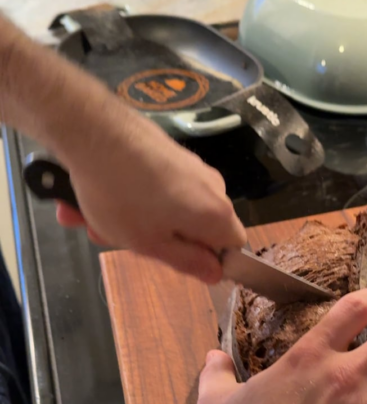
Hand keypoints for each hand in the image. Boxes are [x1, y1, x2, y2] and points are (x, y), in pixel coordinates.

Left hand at [0, 13, 244, 281]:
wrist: (94, 131)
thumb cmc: (123, 197)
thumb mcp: (150, 244)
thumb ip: (188, 262)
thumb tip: (217, 273)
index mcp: (217, 214)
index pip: (234, 248)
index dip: (210, 260)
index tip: (177, 260)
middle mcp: (213, 186)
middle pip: (201, 226)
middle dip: (164, 239)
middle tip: (124, 241)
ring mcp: (192, 165)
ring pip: (174, 206)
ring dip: (140, 219)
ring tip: (98, 220)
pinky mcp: (170, 151)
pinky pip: (159, 185)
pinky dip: (134, 196)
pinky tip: (100, 195)